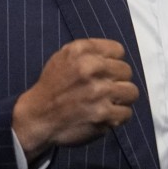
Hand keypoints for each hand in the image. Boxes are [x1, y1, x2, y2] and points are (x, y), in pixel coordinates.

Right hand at [12, 38, 138, 162]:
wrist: (36, 118)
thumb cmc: (52, 87)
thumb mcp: (65, 56)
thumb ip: (91, 50)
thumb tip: (117, 54)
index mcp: (82, 51)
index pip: (118, 50)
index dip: (113, 61)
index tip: (105, 71)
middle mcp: (91, 69)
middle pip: (127, 71)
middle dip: (117, 80)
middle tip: (105, 89)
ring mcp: (99, 92)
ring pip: (131, 92)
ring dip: (121, 99)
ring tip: (108, 102)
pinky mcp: (102, 115)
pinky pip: (126, 113)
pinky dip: (118, 116)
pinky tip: (106, 115)